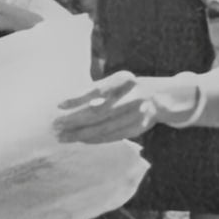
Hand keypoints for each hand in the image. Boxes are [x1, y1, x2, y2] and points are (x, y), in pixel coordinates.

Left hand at [53, 71, 195, 144]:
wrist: (163, 97)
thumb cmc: (131, 87)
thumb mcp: (118, 80)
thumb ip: (99, 90)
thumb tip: (69, 102)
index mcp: (124, 79)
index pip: (96, 90)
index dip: (77, 98)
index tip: (58, 104)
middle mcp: (132, 96)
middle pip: (97, 112)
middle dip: (74, 120)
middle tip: (55, 125)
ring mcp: (136, 114)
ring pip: (103, 127)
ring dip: (80, 133)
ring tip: (62, 136)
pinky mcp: (137, 128)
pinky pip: (111, 136)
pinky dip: (93, 139)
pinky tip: (80, 140)